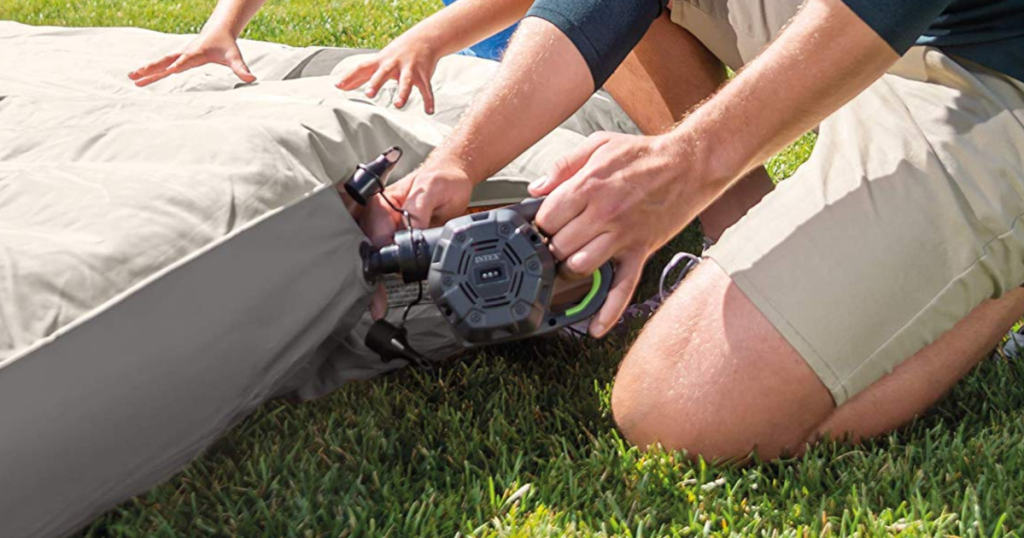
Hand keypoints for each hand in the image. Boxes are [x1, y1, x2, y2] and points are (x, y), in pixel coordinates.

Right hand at [128, 29, 255, 86]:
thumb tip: (253, 79)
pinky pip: (162, 64)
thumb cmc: (227, 45)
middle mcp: (185, 53)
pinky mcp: (178, 57)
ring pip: (161, 62)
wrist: (219, 30)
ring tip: (131, 78)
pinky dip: (151, 71)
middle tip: (136, 75)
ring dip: (147, 70)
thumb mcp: (235, 57)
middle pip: (166, 61)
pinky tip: (141, 78)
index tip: (168, 71)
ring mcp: (180, 55)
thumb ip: (242, 68)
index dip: (177, 66)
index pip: (185, 61)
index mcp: (197, 53)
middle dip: (152, 68)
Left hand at [335, 34, 438, 113]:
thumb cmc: (396, 54)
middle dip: (377, 83)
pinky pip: (426, 89)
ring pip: (406, 82)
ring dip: (402, 93)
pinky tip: (429, 111)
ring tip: (398, 105)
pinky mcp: (423, 76)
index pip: (362, 68)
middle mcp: (394, 64)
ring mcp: (409, 70)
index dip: (350, 76)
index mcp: (381, 61)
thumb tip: (338, 86)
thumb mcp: (378, 61)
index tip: (338, 86)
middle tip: (369, 95)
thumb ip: (359, 75)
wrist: (424, 39)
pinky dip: (428, 100)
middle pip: (383, 73)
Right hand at [358, 165, 473, 317]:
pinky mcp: (399, 240)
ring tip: (377, 305)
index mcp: (382, 204)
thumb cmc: (442, 178)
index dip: (379, 258)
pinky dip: (387, 277)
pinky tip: (384, 294)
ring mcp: (389, 230)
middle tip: (376, 303)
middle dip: (370, 278)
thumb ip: (419, 208)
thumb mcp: (432, 188)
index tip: (382, 277)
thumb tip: (410, 229)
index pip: (374, 235)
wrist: (455, 179)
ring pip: (376, 259)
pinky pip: (390, 260)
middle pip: (369, 251)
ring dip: (376, 282)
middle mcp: (381, 218)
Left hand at [529, 131, 705, 337]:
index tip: (547, 220)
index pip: (547, 216)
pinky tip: (595, 328)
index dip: (542, 220)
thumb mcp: (598, 145)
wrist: (689, 164)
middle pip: (559, 244)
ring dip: (571, 267)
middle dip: (553, 244)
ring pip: (580, 266)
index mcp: (589, 185)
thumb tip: (535, 188)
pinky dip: (608, 312)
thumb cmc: (644, 154)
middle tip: (559, 238)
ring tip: (572, 258)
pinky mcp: (640, 251)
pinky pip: (623, 288)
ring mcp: (623, 236)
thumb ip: (563, 166)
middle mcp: (603, 213)